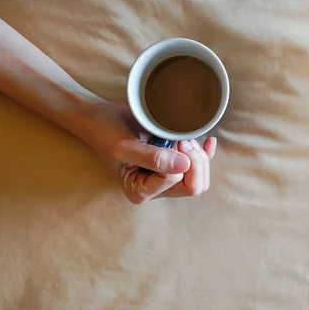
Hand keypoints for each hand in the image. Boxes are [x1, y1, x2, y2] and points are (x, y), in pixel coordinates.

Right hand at [83, 102, 216, 203]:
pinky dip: (206, 153)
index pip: (180, 185)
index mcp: (141, 192)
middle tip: (183, 140)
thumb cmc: (106, 132)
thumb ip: (153, 159)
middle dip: (196, 161)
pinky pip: (199, 166)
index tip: (174, 141)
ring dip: (198, 156)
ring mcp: (165, 177)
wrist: (100, 118)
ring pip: (200, 177)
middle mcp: (156, 189)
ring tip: (185, 138)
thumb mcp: (125, 146)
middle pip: (195, 186)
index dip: (183, 162)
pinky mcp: (172, 164)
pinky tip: (208, 142)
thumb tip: (184, 166)